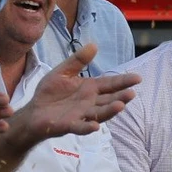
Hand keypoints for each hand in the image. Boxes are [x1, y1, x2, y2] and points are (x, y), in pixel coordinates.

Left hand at [10, 44, 138, 146]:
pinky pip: (80, 127)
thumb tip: (94, 44)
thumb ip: (78, 60)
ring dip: (110, 111)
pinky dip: (87, 127)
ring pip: (99, 113)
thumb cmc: (50, 93)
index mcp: (90, 89)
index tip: (138, 78)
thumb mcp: (63, 72)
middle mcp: (90, 103)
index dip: (124, 81)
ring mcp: (81, 115)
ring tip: (121, 106)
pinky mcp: (69, 125)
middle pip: (109, 100)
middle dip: (121, 97)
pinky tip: (95, 126)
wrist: (33, 111)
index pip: (110, 84)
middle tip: (132, 93)